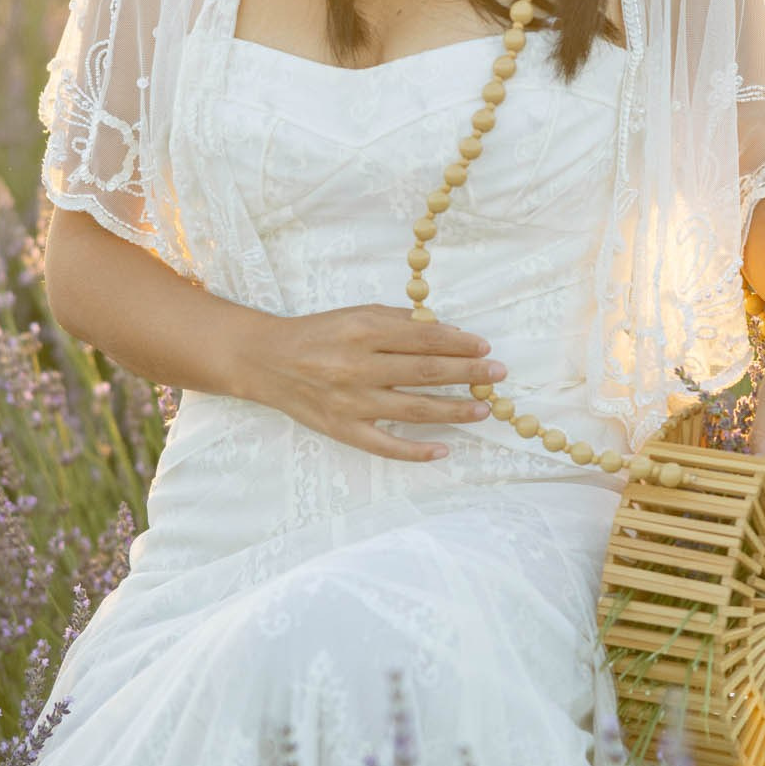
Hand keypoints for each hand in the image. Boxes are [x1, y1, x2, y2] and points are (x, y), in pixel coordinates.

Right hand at [233, 302, 503, 461]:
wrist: (266, 360)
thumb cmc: (318, 333)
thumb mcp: (356, 314)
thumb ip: (398, 321)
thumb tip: (444, 331)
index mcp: (362, 331)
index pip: (423, 338)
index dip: (458, 343)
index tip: (485, 348)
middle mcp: (357, 367)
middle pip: (424, 372)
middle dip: (467, 374)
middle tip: (498, 374)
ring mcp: (349, 402)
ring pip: (412, 410)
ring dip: (453, 410)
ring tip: (483, 409)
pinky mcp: (341, 429)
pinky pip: (384, 446)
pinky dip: (415, 451)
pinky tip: (443, 449)